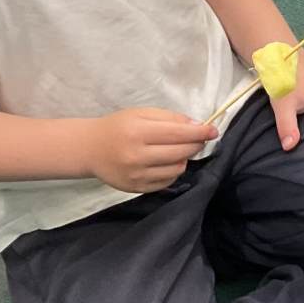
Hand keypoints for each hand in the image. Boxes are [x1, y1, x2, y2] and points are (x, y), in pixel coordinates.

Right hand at [85, 107, 214, 192]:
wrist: (89, 149)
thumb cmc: (118, 127)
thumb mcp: (142, 113)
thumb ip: (170, 118)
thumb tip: (197, 127)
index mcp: (138, 133)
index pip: (178, 134)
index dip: (200, 133)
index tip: (213, 131)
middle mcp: (137, 156)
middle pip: (181, 152)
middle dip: (195, 144)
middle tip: (197, 139)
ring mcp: (136, 175)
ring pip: (177, 169)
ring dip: (184, 158)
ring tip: (176, 150)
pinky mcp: (136, 188)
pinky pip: (167, 182)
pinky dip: (173, 171)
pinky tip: (166, 162)